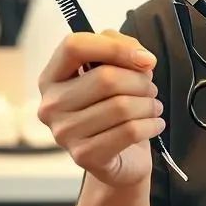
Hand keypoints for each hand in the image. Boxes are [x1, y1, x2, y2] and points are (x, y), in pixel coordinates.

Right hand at [37, 29, 165, 186]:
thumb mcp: (117, 69)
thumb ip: (122, 47)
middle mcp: (51, 105)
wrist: (120, 158)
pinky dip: (151, 125)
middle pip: (105, 78)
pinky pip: (129, 131)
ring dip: (148, 104)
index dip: (114, 47)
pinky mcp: (83, 155)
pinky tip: (154, 124)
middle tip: (150, 89)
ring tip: (153, 107)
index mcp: (52, 77)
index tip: (145, 58)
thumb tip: (142, 58)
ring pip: (121, 106)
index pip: (74, 46)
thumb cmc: (116, 107)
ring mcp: (64, 133)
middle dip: (140, 82)